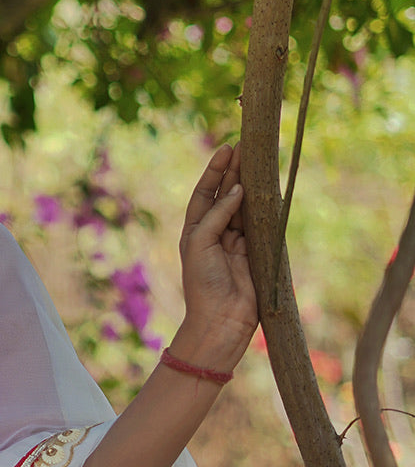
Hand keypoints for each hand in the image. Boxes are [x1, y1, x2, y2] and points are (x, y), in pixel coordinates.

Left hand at [174, 143, 258, 372]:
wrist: (222, 319)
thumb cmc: (202, 283)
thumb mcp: (200, 243)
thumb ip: (218, 215)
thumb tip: (238, 190)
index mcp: (196, 230)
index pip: (205, 193)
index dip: (215, 171)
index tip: (226, 149)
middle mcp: (216, 233)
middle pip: (228, 195)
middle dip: (236, 171)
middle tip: (247, 146)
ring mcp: (238, 242)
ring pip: (246, 206)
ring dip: (251, 184)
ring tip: (259, 159)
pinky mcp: (257, 252)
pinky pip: (261, 224)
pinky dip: (265, 206)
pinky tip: (270, 187)